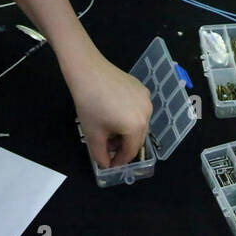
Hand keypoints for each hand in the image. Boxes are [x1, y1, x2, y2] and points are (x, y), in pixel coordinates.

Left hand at [67, 52, 153, 168]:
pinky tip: (112, 112)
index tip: (110, 164)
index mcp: (137, 126)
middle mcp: (147, 113)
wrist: (88, 72)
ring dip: (126, 131)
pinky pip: (138, 109)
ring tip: (108, 129)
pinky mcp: (141, 88)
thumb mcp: (93, 134)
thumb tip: (106, 164)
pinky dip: (128, 115)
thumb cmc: (90, 104)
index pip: (131, 151)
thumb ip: (100, 155)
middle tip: (107, 147)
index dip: (120, 161)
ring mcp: (146, 98)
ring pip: (138, 123)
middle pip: (137, 137)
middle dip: (123, 146)